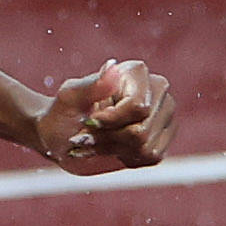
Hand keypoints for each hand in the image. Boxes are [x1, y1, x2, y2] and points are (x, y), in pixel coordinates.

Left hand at [30, 59, 173, 172]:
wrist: (62, 136)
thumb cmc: (63, 113)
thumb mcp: (69, 98)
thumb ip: (90, 85)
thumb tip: (113, 67)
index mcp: (136, 72)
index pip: (137, 107)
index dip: (110, 121)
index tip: (89, 121)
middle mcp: (157, 91)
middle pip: (141, 131)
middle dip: (109, 138)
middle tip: (89, 133)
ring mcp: (163, 115)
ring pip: (145, 146)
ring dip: (114, 148)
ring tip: (98, 140)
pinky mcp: (162, 139)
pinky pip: (150, 157)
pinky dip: (125, 157)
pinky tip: (113, 147)